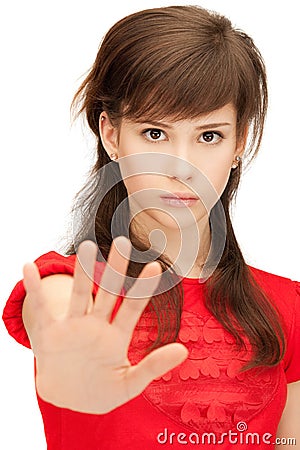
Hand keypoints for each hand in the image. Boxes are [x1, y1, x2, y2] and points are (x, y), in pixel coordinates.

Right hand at [22, 237, 187, 413]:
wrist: (69, 400)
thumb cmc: (102, 392)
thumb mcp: (130, 384)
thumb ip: (154, 367)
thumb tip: (184, 349)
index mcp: (116, 337)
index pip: (132, 308)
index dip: (142, 289)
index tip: (155, 266)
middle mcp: (96, 326)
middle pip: (108, 293)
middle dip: (115, 270)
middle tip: (124, 242)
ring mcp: (73, 328)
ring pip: (80, 296)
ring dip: (83, 274)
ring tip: (87, 247)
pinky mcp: (50, 335)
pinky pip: (41, 310)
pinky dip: (34, 290)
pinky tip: (28, 268)